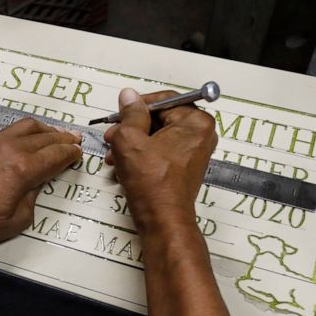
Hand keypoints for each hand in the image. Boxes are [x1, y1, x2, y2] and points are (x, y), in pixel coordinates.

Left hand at [0, 119, 81, 253]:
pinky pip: (8, 130)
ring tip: (55, 136)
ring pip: (27, 126)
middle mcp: (10, 149)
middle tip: (74, 142)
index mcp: (23, 169)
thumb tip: (36, 182)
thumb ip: (33, 196)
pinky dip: (24, 132)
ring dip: (45, 130)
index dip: (71, 154)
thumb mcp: (16, 219)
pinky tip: (27, 140)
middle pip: (45, 137)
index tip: (79, 154)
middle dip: (63, 139)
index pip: (56, 155)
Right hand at [103, 88, 217, 230]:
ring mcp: (194, 151)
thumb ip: (130, 114)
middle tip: (114, 136)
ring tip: (116, 155)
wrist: (161, 218)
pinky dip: (141, 156)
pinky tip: (125, 166)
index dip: (137, 106)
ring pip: (156, 136)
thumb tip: (129, 97)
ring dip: (132, 144)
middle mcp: (201, 135)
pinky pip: (160, 151)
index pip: (163, 99)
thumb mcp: (130, 139)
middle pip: (159, 119)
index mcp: (196, 122)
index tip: (121, 114)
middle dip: (131, 129)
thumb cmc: (153, 183)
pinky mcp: (184, 166)